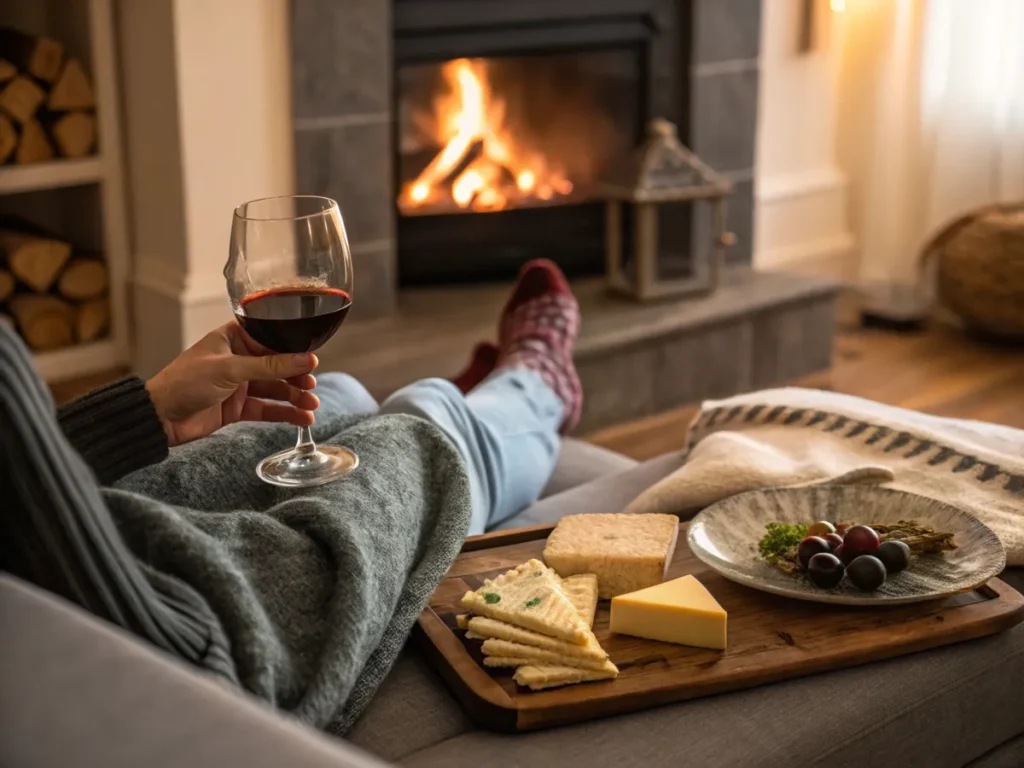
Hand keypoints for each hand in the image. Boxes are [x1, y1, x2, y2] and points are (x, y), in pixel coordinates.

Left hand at [146, 322, 319, 446]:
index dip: (292, 349)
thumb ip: (270, 366)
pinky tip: (301, 418)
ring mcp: (239, 384)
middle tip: (311, 385)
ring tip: (311, 406)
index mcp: (233, 339)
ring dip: (294, 397)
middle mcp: (239, 360)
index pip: (271, 340)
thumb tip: (304, 359)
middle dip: (297, 376)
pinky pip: (267, 409)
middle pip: (277, 366)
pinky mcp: (238, 407)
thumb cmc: (185, 382)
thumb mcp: (230, 369)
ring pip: (275, 389)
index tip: (311, 358)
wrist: (160, 417)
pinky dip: (285, 413)